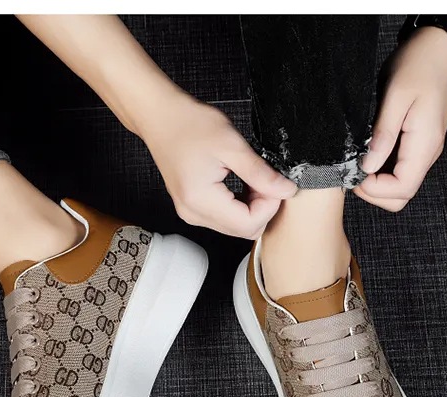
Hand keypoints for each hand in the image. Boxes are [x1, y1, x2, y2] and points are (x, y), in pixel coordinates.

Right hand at [141, 94, 297, 238]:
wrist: (160, 117)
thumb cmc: (189, 124)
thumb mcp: (232, 146)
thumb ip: (261, 174)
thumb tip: (286, 191)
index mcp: (200, 200)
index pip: (248, 224)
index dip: (270, 206)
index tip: (275, 183)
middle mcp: (193, 213)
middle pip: (243, 230)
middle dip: (263, 208)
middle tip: (266, 179)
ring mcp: (191, 213)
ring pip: (236, 226)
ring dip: (253, 207)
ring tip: (253, 179)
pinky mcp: (192, 207)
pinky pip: (225, 218)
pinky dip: (241, 205)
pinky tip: (244, 184)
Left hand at [354, 26, 446, 211]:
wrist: (440, 46)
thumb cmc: (420, 64)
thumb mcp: (396, 97)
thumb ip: (383, 135)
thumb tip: (368, 167)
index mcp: (425, 144)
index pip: (402, 189)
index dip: (375, 191)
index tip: (356, 176)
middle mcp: (428, 152)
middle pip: (403, 195)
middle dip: (375, 193)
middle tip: (354, 174)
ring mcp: (424, 149)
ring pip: (401, 185)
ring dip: (377, 184)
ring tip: (358, 164)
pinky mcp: (418, 143)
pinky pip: (401, 169)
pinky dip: (382, 171)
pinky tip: (368, 155)